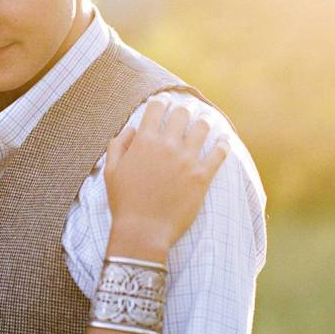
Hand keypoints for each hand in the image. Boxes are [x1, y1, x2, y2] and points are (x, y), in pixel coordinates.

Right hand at [104, 98, 228, 256]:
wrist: (143, 231)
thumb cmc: (124, 202)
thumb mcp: (110, 171)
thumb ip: (118, 144)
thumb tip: (132, 129)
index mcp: (144, 141)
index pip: (157, 108)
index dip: (161, 102)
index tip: (164, 103)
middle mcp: (167, 145)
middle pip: (182, 114)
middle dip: (182, 112)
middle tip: (184, 114)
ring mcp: (187, 160)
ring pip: (203, 127)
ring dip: (203, 123)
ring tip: (205, 124)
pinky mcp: (202, 176)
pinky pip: (219, 152)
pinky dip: (223, 143)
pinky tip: (224, 141)